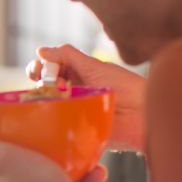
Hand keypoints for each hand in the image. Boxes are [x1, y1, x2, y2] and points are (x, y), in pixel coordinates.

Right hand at [28, 44, 146, 151]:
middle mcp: (71, 93)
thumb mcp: (94, 67)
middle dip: (39, 80)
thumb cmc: (125, 88)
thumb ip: (68, 56)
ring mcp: (70, 112)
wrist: (143, 115)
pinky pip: (52, 128)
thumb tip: (41, 50)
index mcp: (77, 76)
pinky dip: (45, 121)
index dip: (40, 67)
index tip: (39, 68)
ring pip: (45, 105)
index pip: (49, 69)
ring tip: (53, 96)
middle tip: (45, 81)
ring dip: (41, 99)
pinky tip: (48, 114)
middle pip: (43, 86)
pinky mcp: (72, 131)